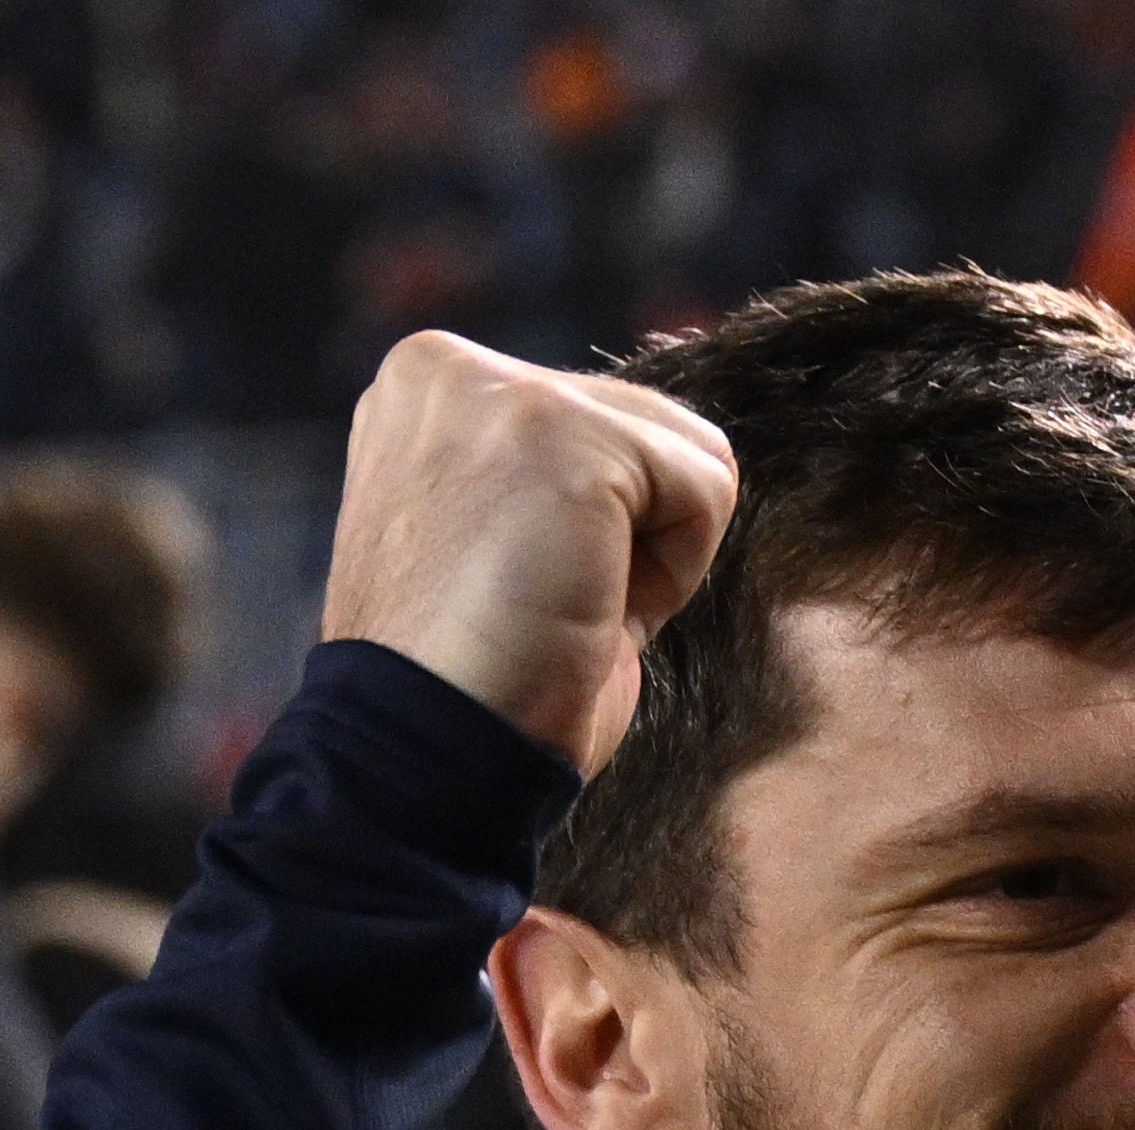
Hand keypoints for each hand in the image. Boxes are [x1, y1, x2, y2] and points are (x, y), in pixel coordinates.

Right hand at [320, 332, 740, 774]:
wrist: (427, 758)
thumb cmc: (470, 682)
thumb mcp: (493, 535)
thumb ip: (549, 474)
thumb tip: (660, 465)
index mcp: (426, 387)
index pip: (598, 421)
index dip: (589, 531)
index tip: (512, 591)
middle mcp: (450, 366)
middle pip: (648, 425)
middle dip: (624, 538)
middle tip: (538, 610)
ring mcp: (504, 391)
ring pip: (688, 452)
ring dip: (651, 558)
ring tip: (558, 607)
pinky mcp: (565, 437)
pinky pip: (708, 489)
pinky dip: (673, 577)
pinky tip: (585, 607)